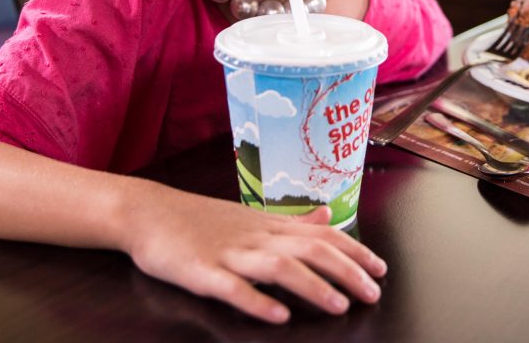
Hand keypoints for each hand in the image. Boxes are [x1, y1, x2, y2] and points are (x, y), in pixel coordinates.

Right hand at [119, 182, 386, 323]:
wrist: (146, 212)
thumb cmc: (199, 219)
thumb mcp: (250, 216)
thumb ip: (291, 221)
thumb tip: (329, 216)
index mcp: (267, 226)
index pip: (321, 235)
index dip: (354, 252)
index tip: (381, 270)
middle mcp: (255, 237)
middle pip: (309, 250)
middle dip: (346, 272)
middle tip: (373, 294)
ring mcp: (228, 254)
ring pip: (278, 267)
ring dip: (312, 286)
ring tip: (339, 306)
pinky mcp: (201, 272)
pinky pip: (232, 288)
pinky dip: (257, 302)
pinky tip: (278, 316)